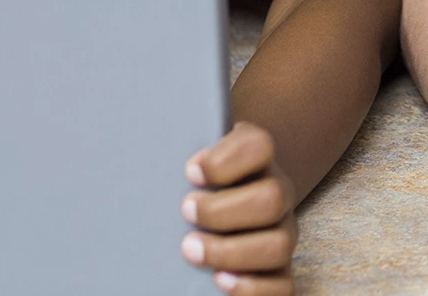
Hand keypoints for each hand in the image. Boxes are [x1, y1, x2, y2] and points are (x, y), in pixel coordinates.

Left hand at [180, 122, 296, 295]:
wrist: (216, 215)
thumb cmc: (196, 189)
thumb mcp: (191, 167)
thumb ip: (178, 152)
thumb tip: (144, 153)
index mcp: (257, 161)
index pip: (259, 146)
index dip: (227, 160)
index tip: (190, 172)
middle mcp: (277, 195)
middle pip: (272, 197)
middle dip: (223, 210)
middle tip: (185, 212)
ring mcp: (281, 234)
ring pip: (279, 245)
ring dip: (230, 250)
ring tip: (190, 250)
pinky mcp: (278, 273)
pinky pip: (282, 287)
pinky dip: (252, 287)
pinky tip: (219, 280)